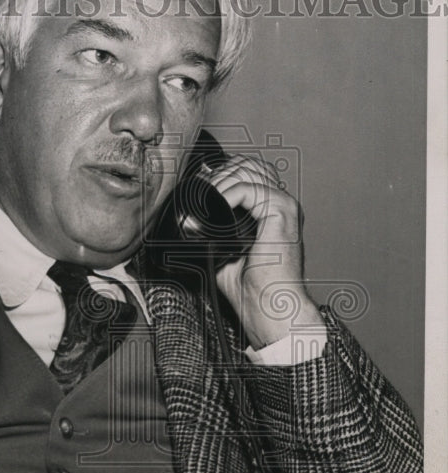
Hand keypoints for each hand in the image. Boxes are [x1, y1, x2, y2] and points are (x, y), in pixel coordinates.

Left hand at [207, 154, 322, 348]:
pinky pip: (250, 189)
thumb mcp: (223, 253)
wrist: (269, 308)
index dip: (223, 173)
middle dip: (221, 172)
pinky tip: (216, 207)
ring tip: (206, 200)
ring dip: (221, 181)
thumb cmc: (252, 289)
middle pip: (250, 164)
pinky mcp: (283, 212)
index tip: (202, 187)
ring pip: (249, 171)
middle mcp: (282, 205)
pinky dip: (227, 194)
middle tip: (201, 193)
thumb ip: (212, 233)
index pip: (249, 172)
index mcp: (272, 211)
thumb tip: (188, 222)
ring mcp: (285, 206)